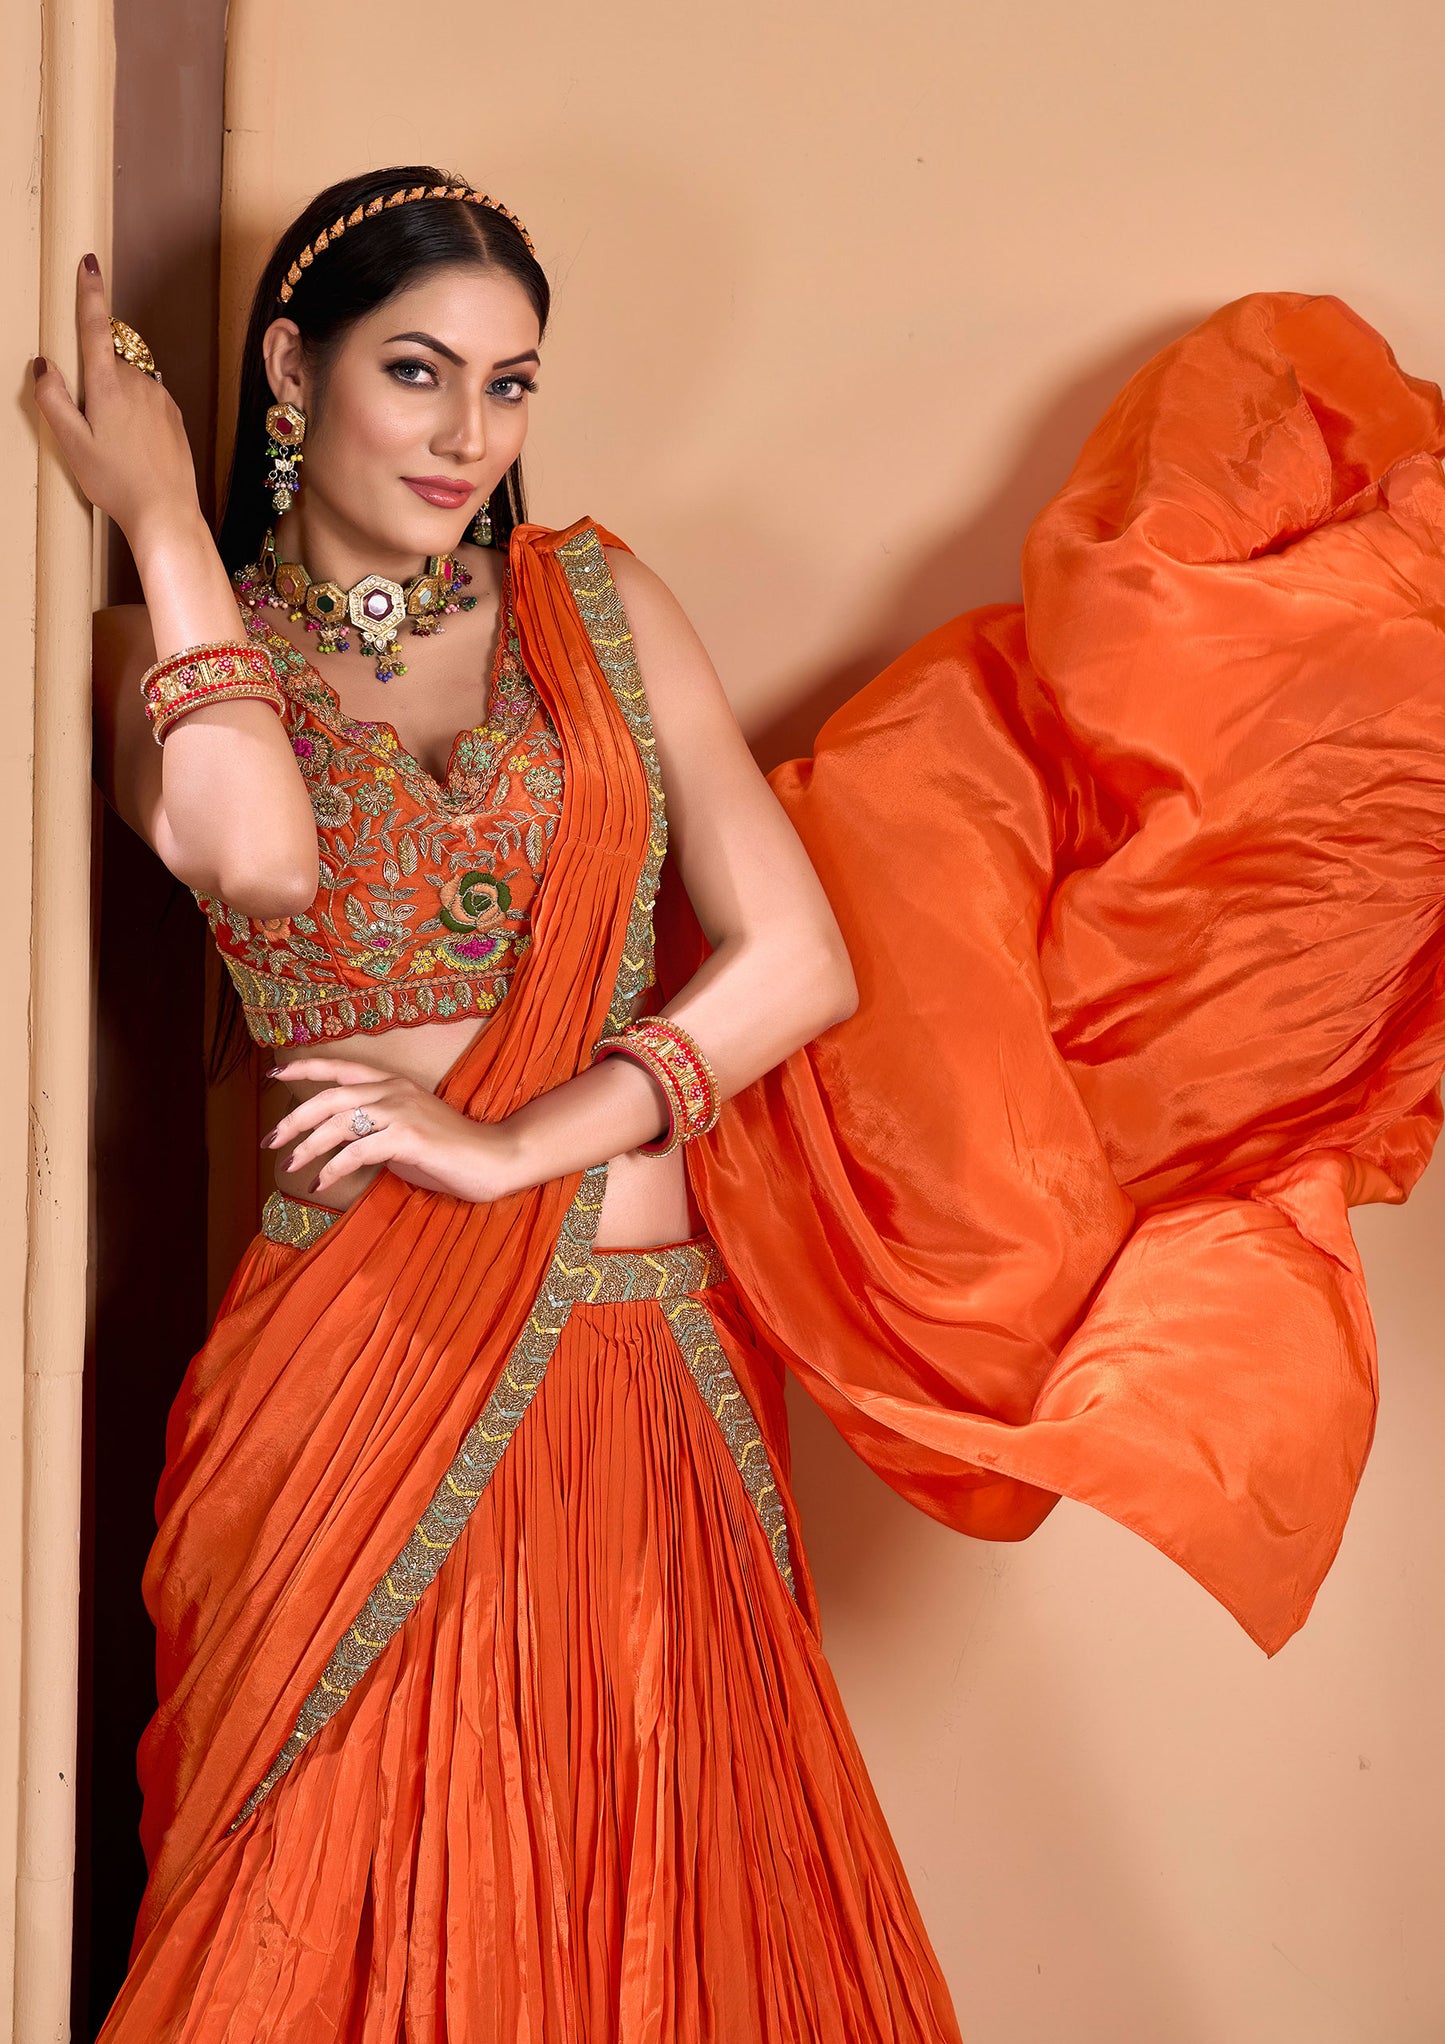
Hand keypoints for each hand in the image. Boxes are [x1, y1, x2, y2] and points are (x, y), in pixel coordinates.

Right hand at [32, 254, 202, 543]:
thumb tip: (42, 365)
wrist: (167, 511)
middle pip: (110, 360)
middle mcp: (139, 383)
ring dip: (116, 397)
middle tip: (92, 425)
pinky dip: (135, 412)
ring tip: (115, 444)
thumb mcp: (72, 444)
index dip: (90, 293)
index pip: (95, 327)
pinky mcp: (174, 415)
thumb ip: (53, 400)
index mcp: (109, 385)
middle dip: (96, 378)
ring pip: (129, 381)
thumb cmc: (117, 482)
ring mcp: (160, 398)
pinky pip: (147, 400)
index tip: (88, 263)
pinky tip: (133, 446)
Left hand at [265, 1059, 524, 1203]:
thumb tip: (342, 1145)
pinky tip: (322, 1182)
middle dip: (295, 1118)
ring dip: (308, 1145)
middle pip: (330, 1096)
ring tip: (290, 1165)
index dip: (306, 1068)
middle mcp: (394, 1090)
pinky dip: (334, 1168)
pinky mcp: (409, 1137)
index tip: (274, 1076)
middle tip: (271, 1140)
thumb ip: (376, 1130)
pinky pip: (358, 1150)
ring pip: (340, 1122)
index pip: (341, 1068)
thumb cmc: (450, 1152)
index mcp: (393, 1083)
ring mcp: (402, 1111)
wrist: (494, 1158)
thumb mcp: (406, 1133)